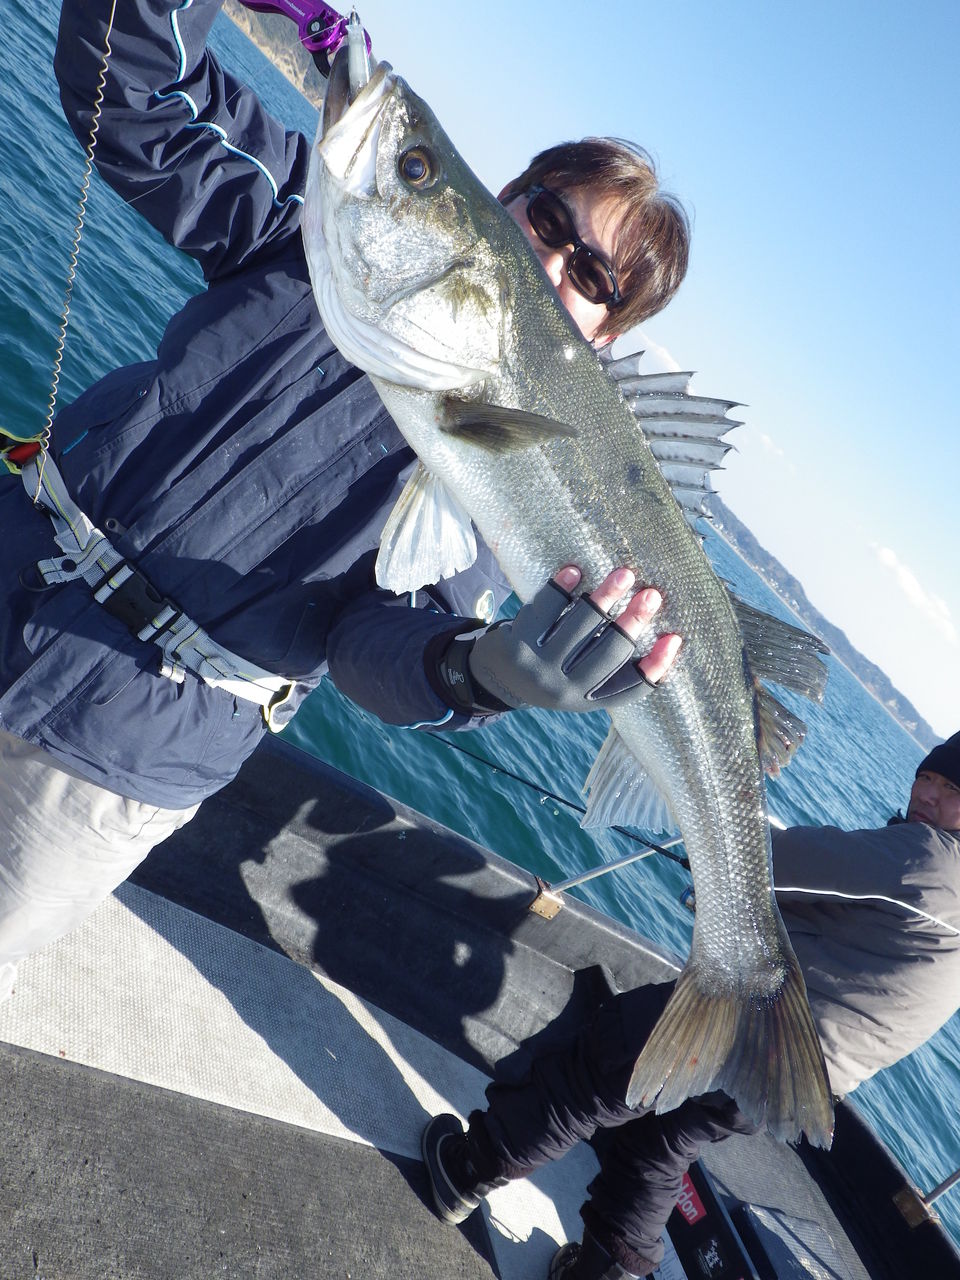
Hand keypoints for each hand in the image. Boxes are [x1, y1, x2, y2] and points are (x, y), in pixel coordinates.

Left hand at [437, 564, 681, 714]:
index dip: (656, 665)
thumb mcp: (578, 682)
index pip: (629, 688)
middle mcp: (564, 690)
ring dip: (605, 597)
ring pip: (580, 627)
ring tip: (623, 574)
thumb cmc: (549, 671)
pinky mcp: (516, 644)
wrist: (491, 678)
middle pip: (609, 653)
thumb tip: (659, 632)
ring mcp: (538, 668)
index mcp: (587, 700)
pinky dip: (562, 588)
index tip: (675, 638)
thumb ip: (609, 665)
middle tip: (652, 594)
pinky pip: (545, 610)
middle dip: (634, 621)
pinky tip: (575, 571)